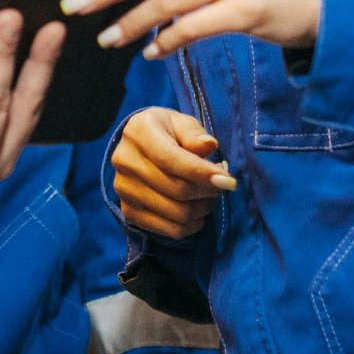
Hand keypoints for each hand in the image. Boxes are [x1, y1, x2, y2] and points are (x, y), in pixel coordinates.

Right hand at [112, 107, 234, 238]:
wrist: (138, 146)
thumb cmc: (166, 132)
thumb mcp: (181, 123)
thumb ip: (195, 134)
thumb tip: (209, 146)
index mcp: (139, 132)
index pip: (171, 159)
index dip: (202, 173)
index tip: (229, 181)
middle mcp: (125, 161)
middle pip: (177, 189)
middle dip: (208, 191)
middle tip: (222, 185)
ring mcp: (124, 190)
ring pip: (176, 213)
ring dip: (203, 209)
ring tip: (210, 196)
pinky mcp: (129, 212)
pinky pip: (169, 230)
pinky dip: (192, 225)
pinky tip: (198, 211)